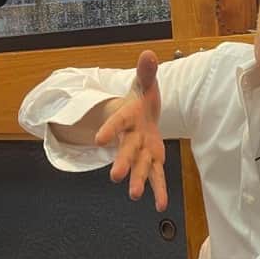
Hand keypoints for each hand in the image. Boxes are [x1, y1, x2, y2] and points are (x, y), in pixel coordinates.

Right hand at [94, 50, 167, 210]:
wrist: (139, 113)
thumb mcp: (145, 83)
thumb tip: (149, 53)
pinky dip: (159, 190)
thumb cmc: (141, 98)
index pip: (118, 122)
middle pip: (126, 150)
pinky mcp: (153, 159)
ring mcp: (142, 150)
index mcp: (129, 117)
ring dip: (138, 181)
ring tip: (136, 196)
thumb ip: (147, 71)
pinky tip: (161, 205)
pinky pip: (157, 176)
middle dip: (123, 162)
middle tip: (116, 177)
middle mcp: (132, 137)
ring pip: (140, 166)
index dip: (109, 129)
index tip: (99, 140)